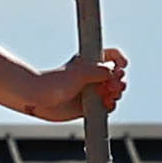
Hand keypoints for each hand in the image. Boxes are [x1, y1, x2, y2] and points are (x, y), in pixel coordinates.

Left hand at [8, 46, 126, 122]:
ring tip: (111, 95)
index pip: (111, 56)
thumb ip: (100, 71)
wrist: (39, 99)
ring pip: (112, 92)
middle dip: (119, 80)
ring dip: (116, 94)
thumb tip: (115, 73)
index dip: (119, 60)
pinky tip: (108, 105)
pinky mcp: (87, 106)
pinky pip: (104, 106)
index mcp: (90, 62)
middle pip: (115, 76)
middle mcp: (91, 76)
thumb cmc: (55, 82)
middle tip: (114, 85)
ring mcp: (90, 91)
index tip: (122, 66)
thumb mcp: (81, 72)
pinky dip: (109, 106)